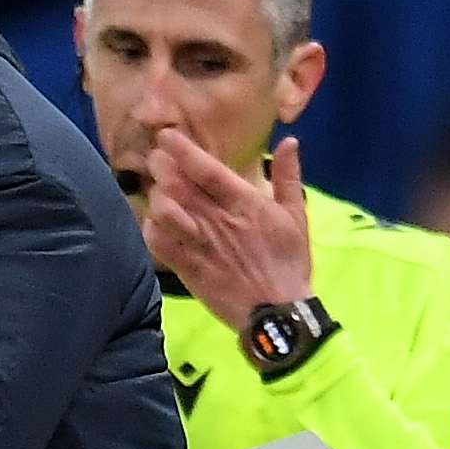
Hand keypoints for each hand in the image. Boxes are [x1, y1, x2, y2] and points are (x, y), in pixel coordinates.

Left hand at [141, 130, 314, 330]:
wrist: (279, 312)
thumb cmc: (290, 263)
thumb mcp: (297, 217)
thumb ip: (289, 177)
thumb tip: (289, 141)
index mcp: (245, 204)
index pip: (207, 170)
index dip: (183, 150)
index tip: (167, 136)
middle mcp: (219, 221)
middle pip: (179, 186)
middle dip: (162, 167)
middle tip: (156, 159)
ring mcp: (201, 246)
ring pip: (166, 212)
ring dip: (157, 197)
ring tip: (157, 191)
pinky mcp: (189, 269)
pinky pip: (160, 244)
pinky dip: (152, 230)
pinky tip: (153, 224)